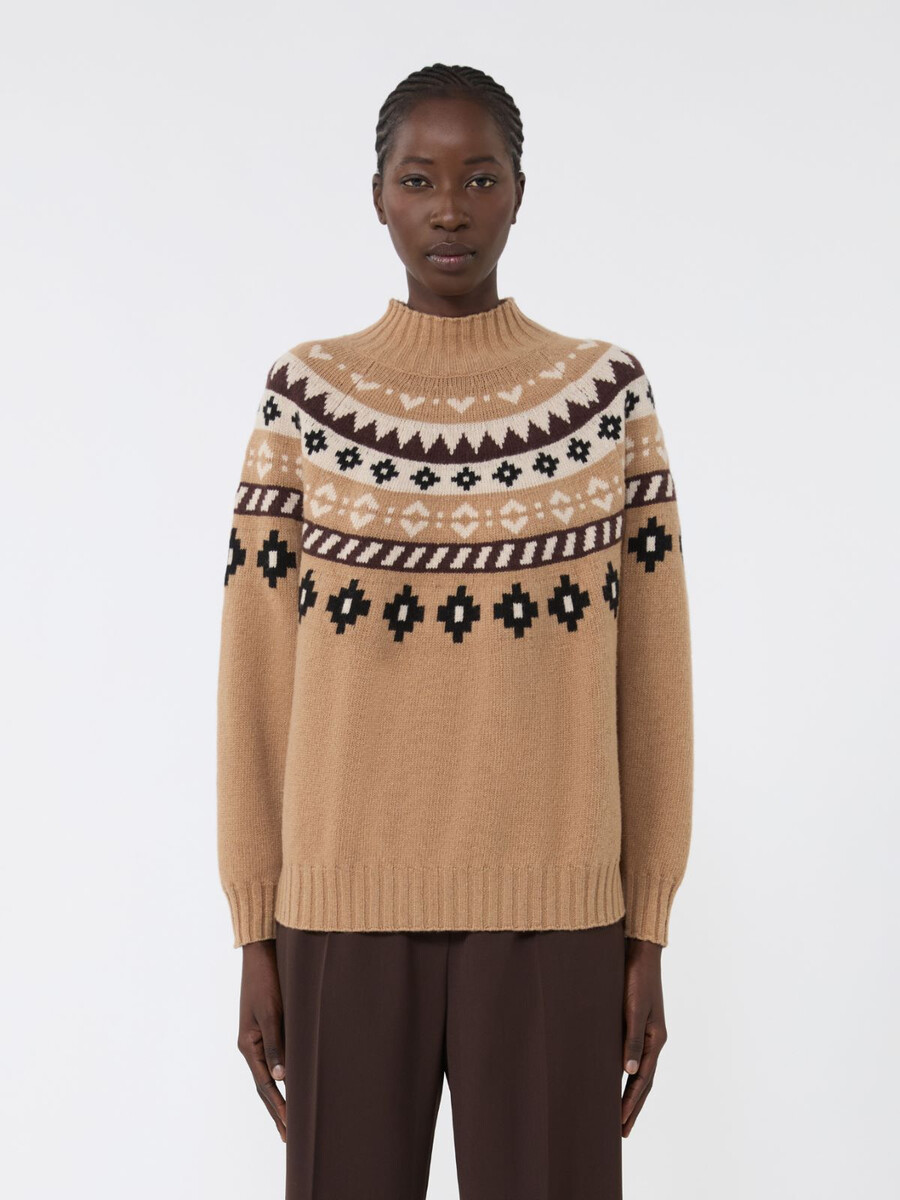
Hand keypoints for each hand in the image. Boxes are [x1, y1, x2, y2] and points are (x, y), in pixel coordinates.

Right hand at [237, 939, 286, 1142]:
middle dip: (277, 1112)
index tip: (289, 1130)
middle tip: (288, 1138)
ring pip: (269, 1075)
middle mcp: (251, 1045)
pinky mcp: (266, 1027)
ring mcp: (257, 1037)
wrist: (261, 952)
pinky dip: (283, 1076)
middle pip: (265, 1087)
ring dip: (279, 1097)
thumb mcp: (271, 1011)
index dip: (278, 1108)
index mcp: (249, 1045)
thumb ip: (277, 1043)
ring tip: (289, 1120)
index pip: (266, 1086)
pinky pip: (275, 1059)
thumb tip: (283, 1077)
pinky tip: (292, 1082)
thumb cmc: (267, 979)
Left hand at [621, 936, 666, 1136]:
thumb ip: (632, 1038)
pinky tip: (619, 1079)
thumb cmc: (636, 978)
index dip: (631, 1103)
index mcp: (655, 1039)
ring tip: (621, 1114)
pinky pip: (634, 1056)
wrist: (640, 952)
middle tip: (623, 1132)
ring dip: (632, 1094)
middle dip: (634, 1107)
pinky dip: (629, 1074)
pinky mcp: (639, 1023)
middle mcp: (654, 1039)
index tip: (621, 1124)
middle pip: (644, 1082)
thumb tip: (629, 1071)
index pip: (642, 1080)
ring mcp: (648, 1032)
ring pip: (641, 1072)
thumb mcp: (633, 1008)